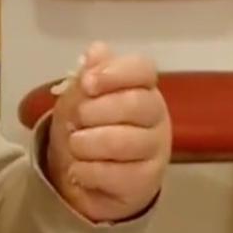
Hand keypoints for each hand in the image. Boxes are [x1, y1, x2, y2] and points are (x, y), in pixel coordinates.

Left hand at [46, 42, 170, 223]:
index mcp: (141, 88)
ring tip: (75, 145)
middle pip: (136, 104)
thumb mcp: (78, 100)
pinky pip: (116, 174)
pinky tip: (80, 170)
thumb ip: (88, 75)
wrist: (87, 179)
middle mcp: (157, 116)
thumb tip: (97, 50)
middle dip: (96, 111)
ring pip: (124, 142)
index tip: (87, 83)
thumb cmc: (87, 129)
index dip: (115, 73)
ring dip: (87, 143)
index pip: (143, 69)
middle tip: (77, 119)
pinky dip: (86, 171)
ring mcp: (156, 150)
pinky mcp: (147, 182)